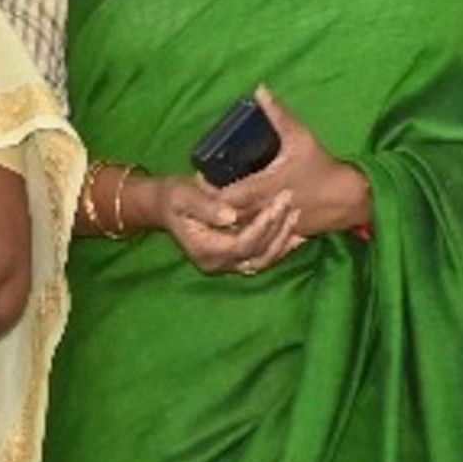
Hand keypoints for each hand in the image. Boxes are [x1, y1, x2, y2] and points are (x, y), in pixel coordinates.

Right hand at [156, 172, 304, 276]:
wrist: (166, 207)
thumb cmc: (174, 198)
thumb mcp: (183, 197)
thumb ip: (205, 207)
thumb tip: (230, 216)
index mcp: (205, 251)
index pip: (242, 243)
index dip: (262, 225)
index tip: (277, 202)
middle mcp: (218, 264)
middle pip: (257, 254)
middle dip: (277, 228)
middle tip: (289, 201)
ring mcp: (227, 265)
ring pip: (264, 260)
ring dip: (283, 239)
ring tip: (296, 213)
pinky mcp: (236, 260)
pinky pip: (264, 258)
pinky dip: (281, 246)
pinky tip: (296, 230)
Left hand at [216, 89, 370, 240]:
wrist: (347, 198)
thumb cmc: (320, 166)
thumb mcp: (299, 137)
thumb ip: (277, 114)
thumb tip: (259, 89)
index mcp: (263, 186)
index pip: (223, 195)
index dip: (207, 190)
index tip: (199, 178)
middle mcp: (263, 209)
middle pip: (225, 215)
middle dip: (211, 206)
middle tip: (201, 192)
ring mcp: (270, 225)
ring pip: (237, 230)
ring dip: (224, 220)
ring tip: (211, 208)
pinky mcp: (278, 235)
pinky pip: (253, 239)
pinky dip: (241, 232)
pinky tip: (232, 225)